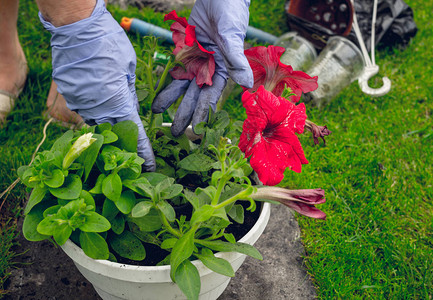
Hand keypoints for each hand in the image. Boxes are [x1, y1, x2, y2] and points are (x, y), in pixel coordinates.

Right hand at [39, 0, 154, 170]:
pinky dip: (94, 110)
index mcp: (116, 101)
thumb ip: (129, 94)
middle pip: (113, 132)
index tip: (150, 166)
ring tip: (118, 123)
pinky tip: (100, 102)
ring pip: (97, 121)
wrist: (74, 26)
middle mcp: (95, 107)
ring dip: (108, 124)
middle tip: (134, 151)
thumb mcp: (128, 68)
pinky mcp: (67, 96)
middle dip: (125, 142)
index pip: (134, 133)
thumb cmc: (107, 43)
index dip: (143, 151)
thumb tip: (131, 109)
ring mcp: (78, 103)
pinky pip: (84, 110)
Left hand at [152, 0, 253, 136]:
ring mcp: (195, 60)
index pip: (210, 96)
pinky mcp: (185, 50)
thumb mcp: (232, 36)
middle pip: (193, 96)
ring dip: (170, 99)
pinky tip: (156, 90)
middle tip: (174, 132)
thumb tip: (246, 85)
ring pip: (181, 84)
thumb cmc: (231, 13)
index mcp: (222, 70)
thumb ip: (237, 61)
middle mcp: (208, 69)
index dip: (202, 113)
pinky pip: (174, 67)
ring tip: (157, 113)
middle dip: (184, 113)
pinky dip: (166, 78)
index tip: (195, 130)